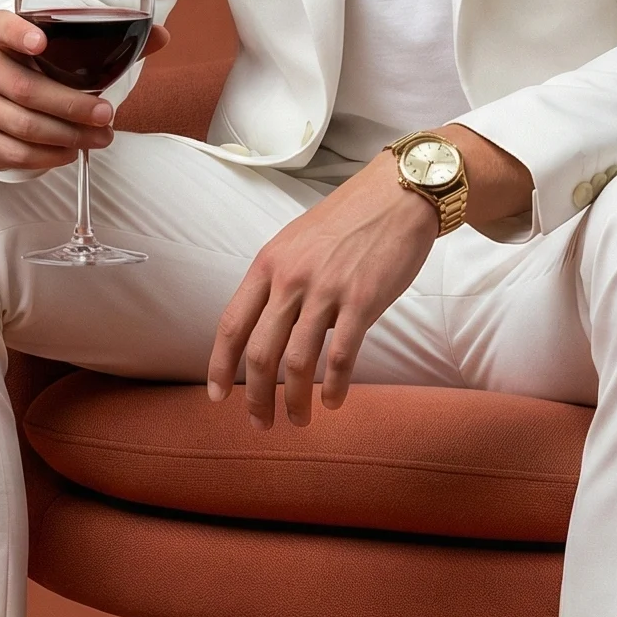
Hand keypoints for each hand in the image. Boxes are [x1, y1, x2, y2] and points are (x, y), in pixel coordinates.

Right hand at [0, 9, 169, 171]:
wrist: (18, 103)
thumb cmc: (51, 72)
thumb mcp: (78, 54)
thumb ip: (116, 42)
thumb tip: (160, 35)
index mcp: (3, 36)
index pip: (1, 26)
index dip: (18, 33)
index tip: (41, 44)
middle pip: (24, 88)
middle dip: (71, 105)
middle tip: (106, 115)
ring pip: (23, 125)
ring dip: (67, 135)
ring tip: (99, 138)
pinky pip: (13, 152)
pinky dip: (47, 157)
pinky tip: (70, 151)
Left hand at [207, 127, 533, 427]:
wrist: (398, 193)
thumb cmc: (349, 219)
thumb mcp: (297, 242)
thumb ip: (279, 281)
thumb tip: (271, 328)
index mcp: (268, 264)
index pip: (232, 324)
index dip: (220, 366)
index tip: (218, 396)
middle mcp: (291, 278)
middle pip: (260, 352)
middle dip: (256, 396)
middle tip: (261, 423)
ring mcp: (327, 290)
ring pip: (298, 362)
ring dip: (294, 400)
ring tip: (298, 421)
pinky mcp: (364, 300)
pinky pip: (342, 356)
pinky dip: (335, 387)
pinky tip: (334, 402)